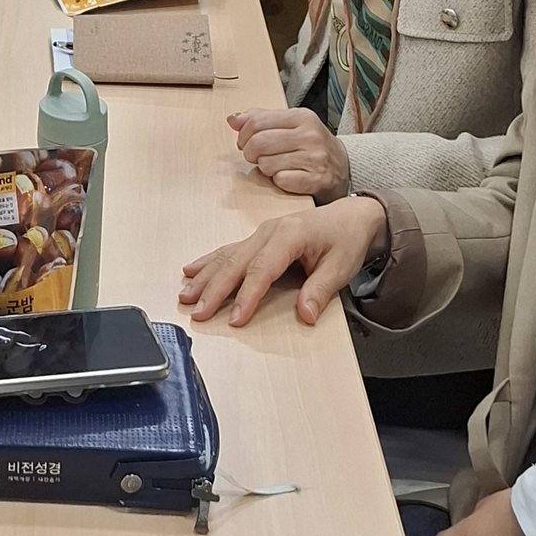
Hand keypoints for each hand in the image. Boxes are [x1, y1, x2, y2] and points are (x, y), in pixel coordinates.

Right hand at [179, 195, 387, 326]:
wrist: (350, 217)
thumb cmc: (345, 239)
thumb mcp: (341, 267)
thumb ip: (320, 290)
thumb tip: (305, 315)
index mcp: (290, 235)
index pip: (262, 269)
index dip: (247, 295)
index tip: (235, 319)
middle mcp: (269, 231)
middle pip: (236, 262)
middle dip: (214, 289)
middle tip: (197, 312)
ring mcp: (260, 233)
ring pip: (226, 255)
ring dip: (205, 276)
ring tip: (185, 295)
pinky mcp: (257, 237)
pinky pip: (228, 250)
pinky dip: (208, 262)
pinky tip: (191, 271)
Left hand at [228, 105, 349, 199]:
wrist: (345, 168)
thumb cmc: (312, 146)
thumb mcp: (291, 125)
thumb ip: (261, 119)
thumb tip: (233, 119)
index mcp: (302, 117)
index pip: (256, 121)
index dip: (243, 134)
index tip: (244, 142)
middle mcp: (310, 135)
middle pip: (259, 142)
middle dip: (250, 153)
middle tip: (254, 157)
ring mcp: (315, 158)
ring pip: (267, 164)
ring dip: (264, 168)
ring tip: (274, 167)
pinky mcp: (317, 180)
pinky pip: (281, 181)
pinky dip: (279, 181)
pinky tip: (287, 177)